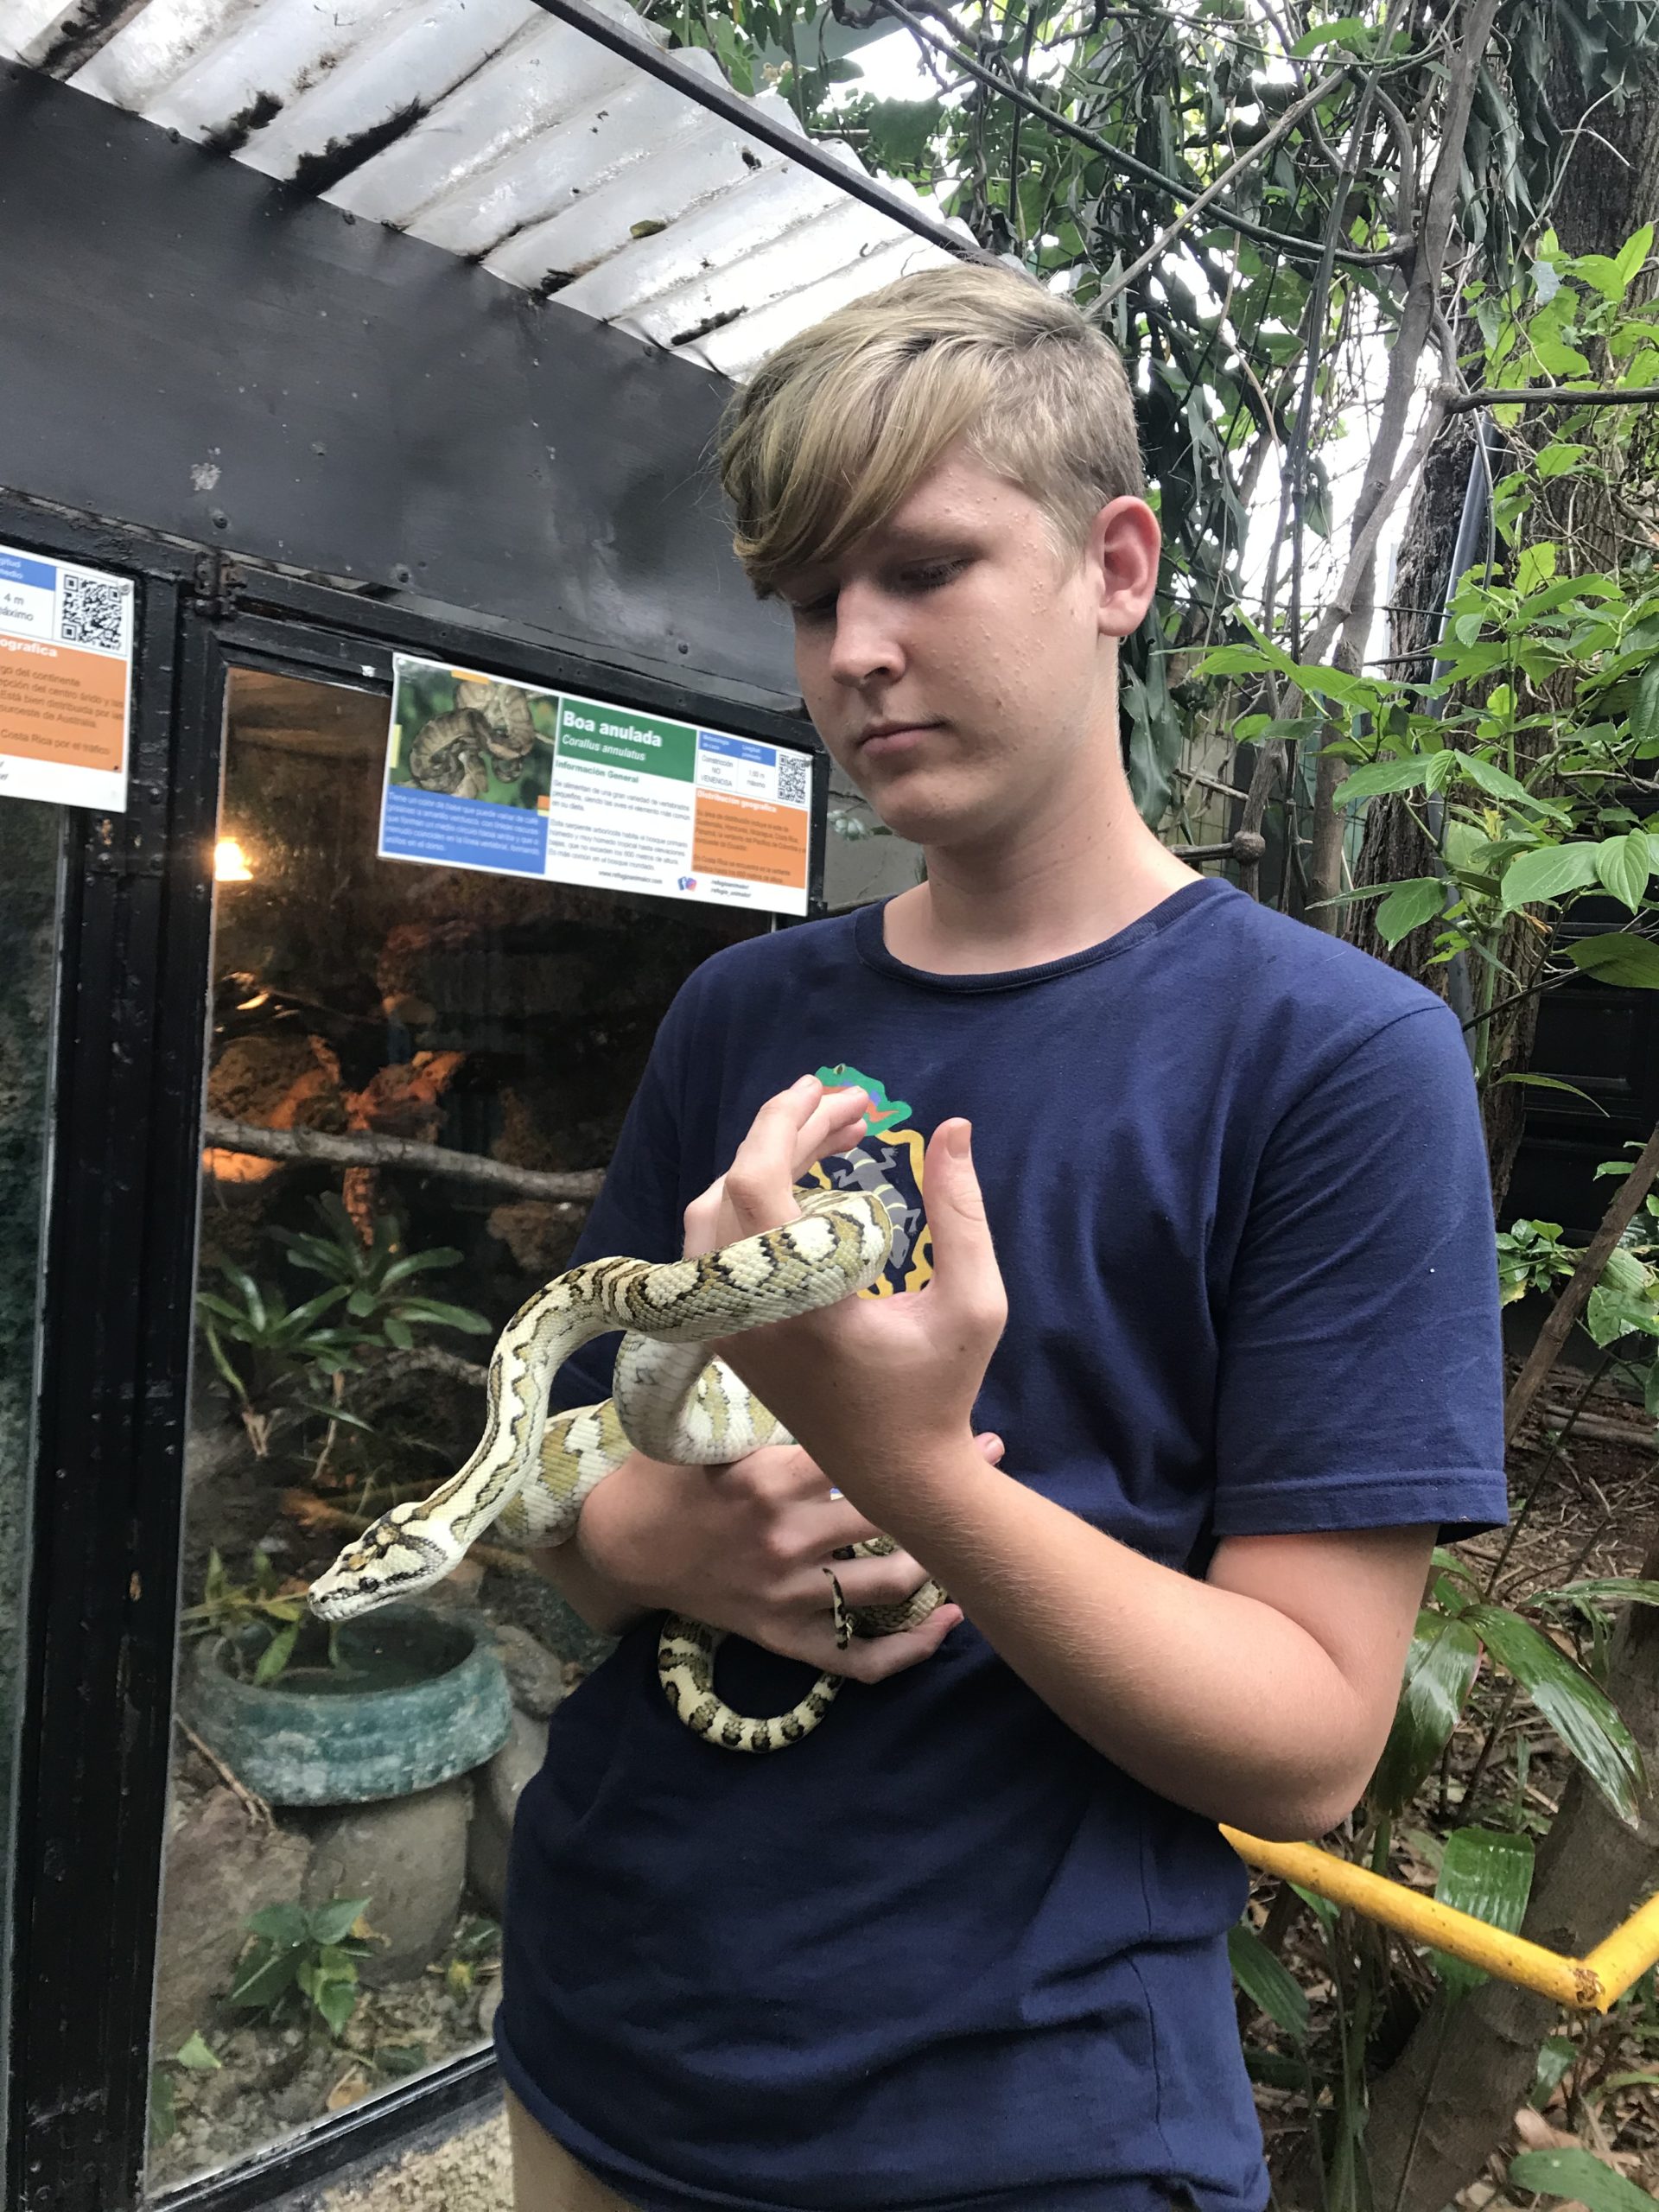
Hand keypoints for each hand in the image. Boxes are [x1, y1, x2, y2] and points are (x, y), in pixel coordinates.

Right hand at [576, 1434, 1004, 1676]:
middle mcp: (784, 1541)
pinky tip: (948, 1624)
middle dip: (943, 1492)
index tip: (960, 1416)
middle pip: (887, 1519)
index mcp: (768, 1482)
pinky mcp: (783, 1637)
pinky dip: (907, 1651)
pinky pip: (855, 1659)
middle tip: (989, 1458)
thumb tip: (815, 1331)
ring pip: (887, 1587)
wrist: (620, 1548)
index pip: (860, 1457)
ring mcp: (786, 1596)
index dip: (917, 1438)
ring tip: (973, 1533)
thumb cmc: (668, 1475)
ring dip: (938, 1563)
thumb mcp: (707, 1427)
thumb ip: (764, 1399)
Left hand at [704, 1076, 1008, 1517]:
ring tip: (834, 1137)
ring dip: (765, 1164)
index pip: (756, 1184)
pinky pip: (715, 1249)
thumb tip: (956, 1128)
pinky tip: (808, 1186)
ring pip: (713, 1215)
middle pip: (733, 1186)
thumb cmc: (939, 1391)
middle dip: (789, 1132)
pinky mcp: (726, 1334)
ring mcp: (726, 1326)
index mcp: (798, 1302)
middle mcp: (744, 1311)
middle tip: (852, 1107)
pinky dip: (751, 1204)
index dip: (784, 1123)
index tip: (828, 1089)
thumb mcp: (975, 1304)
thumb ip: (963, 1215)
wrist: (896, 1472)